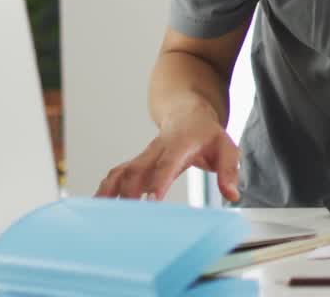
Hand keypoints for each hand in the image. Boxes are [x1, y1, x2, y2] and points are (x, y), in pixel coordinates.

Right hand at [95, 103, 240, 201]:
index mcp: (180, 145)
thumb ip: (228, 171)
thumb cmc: (208, 134)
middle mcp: (157, 150)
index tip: (152, 199)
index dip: (159, 181)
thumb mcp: (226, 148)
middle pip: (137, 169)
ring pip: (121, 171)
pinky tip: (97, 207)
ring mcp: (144, 157)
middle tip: (126, 218)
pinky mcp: (137, 164)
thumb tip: (232, 195)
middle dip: (129, 192)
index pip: (168, 164)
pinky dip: (105, 189)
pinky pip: (117, 175)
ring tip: (101, 214)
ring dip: (110, 190)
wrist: (188, 113)